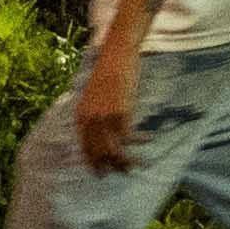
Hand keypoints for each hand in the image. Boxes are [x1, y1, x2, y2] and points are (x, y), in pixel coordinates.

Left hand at [75, 32, 141, 171]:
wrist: (116, 55)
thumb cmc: (106, 72)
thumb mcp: (93, 96)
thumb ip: (93, 114)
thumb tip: (101, 132)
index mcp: (80, 117)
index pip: (85, 148)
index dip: (93, 163)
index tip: (101, 173)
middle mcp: (90, 121)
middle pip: (99, 153)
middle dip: (111, 166)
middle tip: (123, 172)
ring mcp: (105, 119)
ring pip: (114, 150)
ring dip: (126, 160)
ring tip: (137, 164)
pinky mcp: (120, 113)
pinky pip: (129, 137)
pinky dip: (140, 141)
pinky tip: (149, 139)